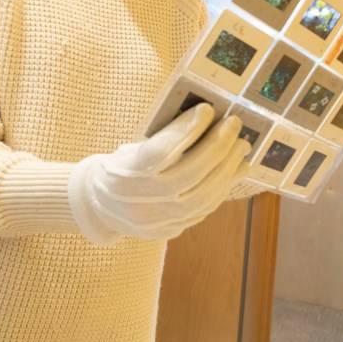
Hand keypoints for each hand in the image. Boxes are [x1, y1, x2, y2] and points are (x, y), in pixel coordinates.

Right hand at [68, 103, 250, 244]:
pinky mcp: (170, 231)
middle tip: (233, 124)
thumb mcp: (131, 149)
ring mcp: (157, 221)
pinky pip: (203, 210)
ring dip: (227, 169)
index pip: (162, 151)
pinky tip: (234, 169)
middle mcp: (141, 201)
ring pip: (202, 197)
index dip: (187, 130)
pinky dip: (222, 187)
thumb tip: (205, 119)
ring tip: (241, 147)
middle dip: (217, 146)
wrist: (101, 207)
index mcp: (125, 173)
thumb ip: (163, 139)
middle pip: (189, 174)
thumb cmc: (122, 167)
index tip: (207, 109)